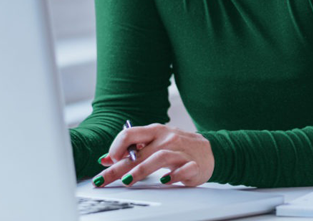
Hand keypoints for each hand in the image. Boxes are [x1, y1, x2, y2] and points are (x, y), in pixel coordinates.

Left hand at [92, 123, 214, 187]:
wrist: (210, 150)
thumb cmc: (178, 146)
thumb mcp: (156, 142)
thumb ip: (134, 148)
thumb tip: (107, 159)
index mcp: (155, 131)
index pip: (130, 134)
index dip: (116, 147)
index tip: (106, 162)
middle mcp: (167, 138)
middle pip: (139, 152)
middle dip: (118, 167)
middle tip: (102, 179)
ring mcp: (181, 151)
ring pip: (160, 157)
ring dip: (142, 170)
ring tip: (128, 180)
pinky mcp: (194, 165)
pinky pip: (183, 169)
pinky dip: (173, 176)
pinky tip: (164, 182)